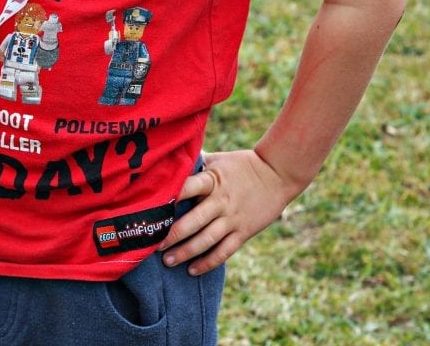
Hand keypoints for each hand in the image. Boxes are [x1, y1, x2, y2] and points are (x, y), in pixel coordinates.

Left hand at [157, 149, 301, 275]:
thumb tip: (172, 160)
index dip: (170, 198)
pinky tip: (192, 270)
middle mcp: (221, 201)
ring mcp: (232, 219)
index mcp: (212, 180)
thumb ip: (197, 164)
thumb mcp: (218, 159)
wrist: (277, 174)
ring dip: (185, 252)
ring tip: (168, 261)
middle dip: (172, 235)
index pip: (187, 188)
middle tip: (154, 245)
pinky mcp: (243, 232)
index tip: (152, 209)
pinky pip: (224, 252)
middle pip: (193, 222)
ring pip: (206, 241)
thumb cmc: (242, 164)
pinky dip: (208, 263)